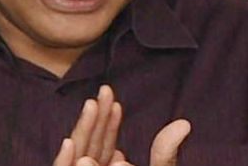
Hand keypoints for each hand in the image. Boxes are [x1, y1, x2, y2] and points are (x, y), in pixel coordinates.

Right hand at [53, 84, 190, 165]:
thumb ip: (166, 154)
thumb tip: (184, 124)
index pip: (105, 146)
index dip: (108, 122)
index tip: (114, 99)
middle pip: (90, 146)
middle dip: (95, 117)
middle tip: (104, 89)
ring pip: (78, 157)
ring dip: (82, 129)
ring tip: (92, 105)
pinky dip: (62, 161)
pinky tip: (69, 141)